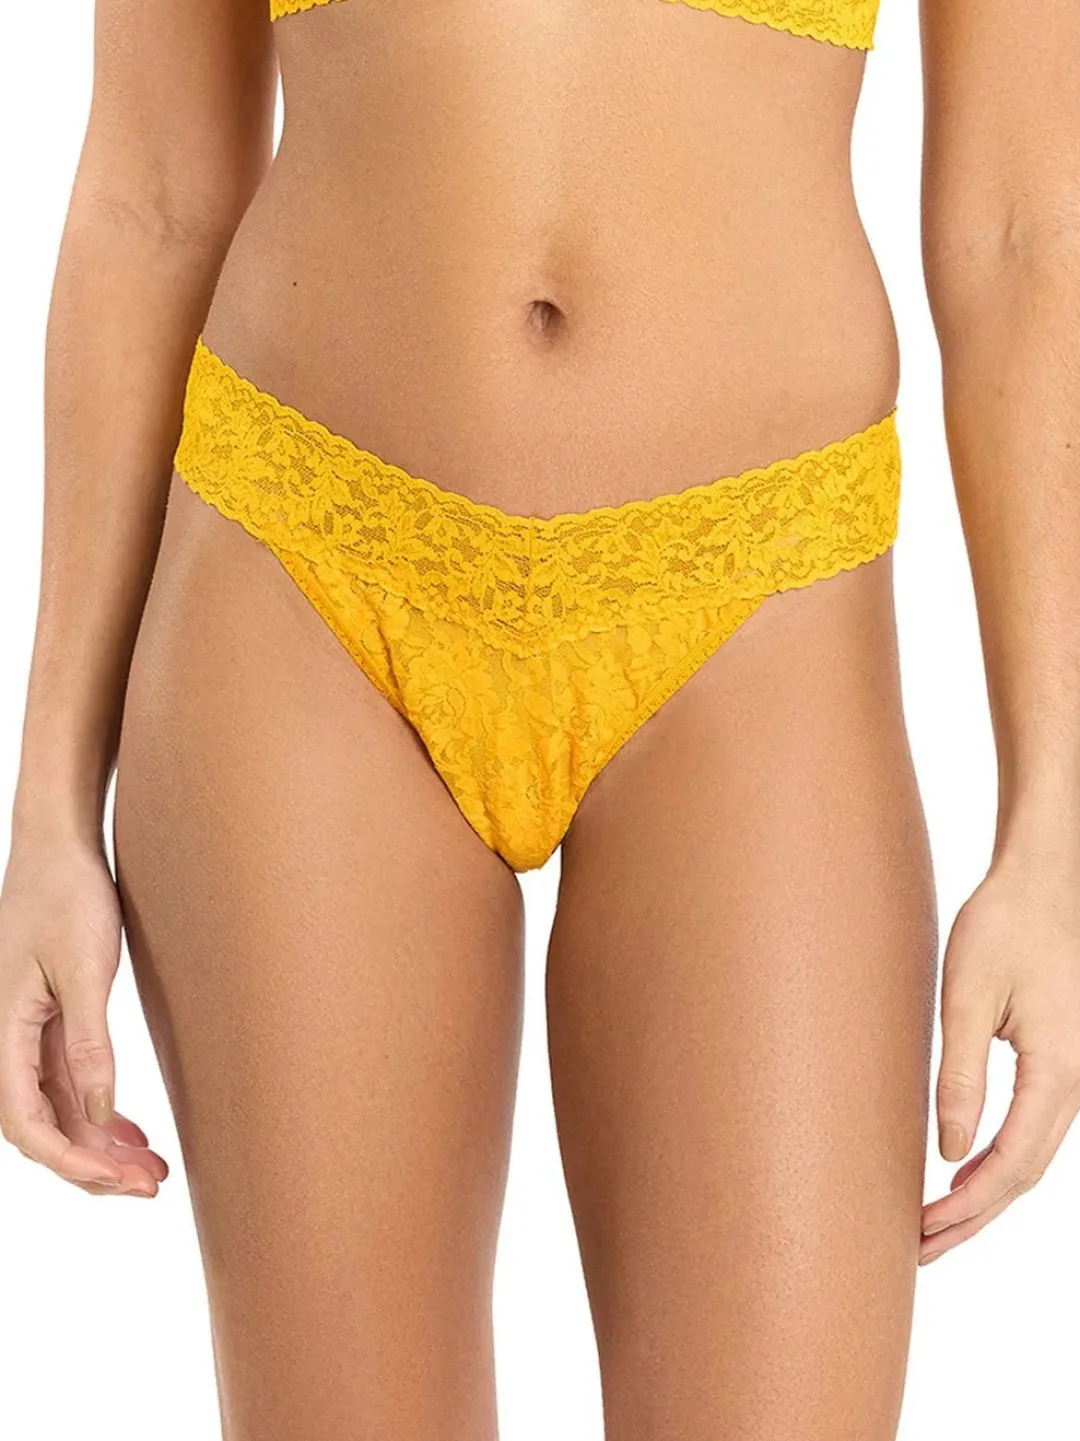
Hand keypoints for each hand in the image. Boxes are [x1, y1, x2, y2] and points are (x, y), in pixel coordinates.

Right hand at [0, 834, 167, 1195]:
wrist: (60, 846)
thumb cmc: (65, 895)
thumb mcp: (84, 969)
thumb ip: (87, 1043)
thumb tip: (98, 1112)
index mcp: (4, 1031)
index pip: (26, 1123)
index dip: (69, 1161)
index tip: (117, 1179)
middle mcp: (9, 1041)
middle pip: (44, 1127)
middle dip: (93, 1165)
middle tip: (150, 1185)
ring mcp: (30, 1033)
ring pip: (60, 1109)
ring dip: (101, 1144)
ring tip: (151, 1169)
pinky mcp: (51, 1020)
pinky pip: (69, 1082)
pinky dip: (101, 1112)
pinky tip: (132, 1133)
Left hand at [921, 853, 1079, 1261]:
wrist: (1042, 883)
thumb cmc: (1004, 927)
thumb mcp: (968, 998)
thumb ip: (960, 1075)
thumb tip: (947, 1150)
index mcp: (1057, 1072)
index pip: (1013, 1163)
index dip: (968, 1206)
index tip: (926, 1230)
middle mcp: (1073, 1083)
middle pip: (1025, 1174)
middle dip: (973, 1217)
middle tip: (920, 1247)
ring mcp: (1069, 1075)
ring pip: (1030, 1156)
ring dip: (985, 1196)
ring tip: (936, 1226)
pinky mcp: (1055, 1062)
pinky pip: (1031, 1130)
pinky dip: (997, 1162)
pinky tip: (964, 1172)